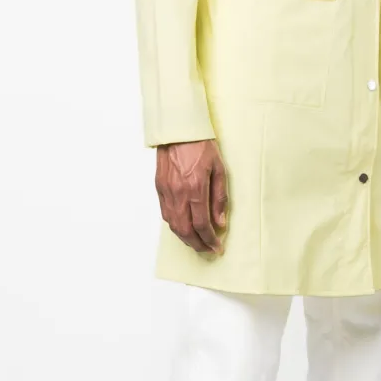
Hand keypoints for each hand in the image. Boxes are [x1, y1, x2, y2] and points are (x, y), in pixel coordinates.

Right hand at [155, 138, 228, 253]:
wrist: (179, 130)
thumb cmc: (202, 146)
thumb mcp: (219, 170)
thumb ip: (220, 198)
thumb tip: (220, 222)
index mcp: (195, 188)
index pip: (202, 224)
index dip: (210, 240)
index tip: (217, 247)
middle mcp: (178, 193)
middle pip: (185, 230)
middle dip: (197, 244)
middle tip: (208, 250)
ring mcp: (166, 191)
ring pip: (173, 225)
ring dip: (185, 238)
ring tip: (197, 242)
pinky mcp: (159, 188)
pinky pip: (165, 214)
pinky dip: (175, 226)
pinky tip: (184, 227)